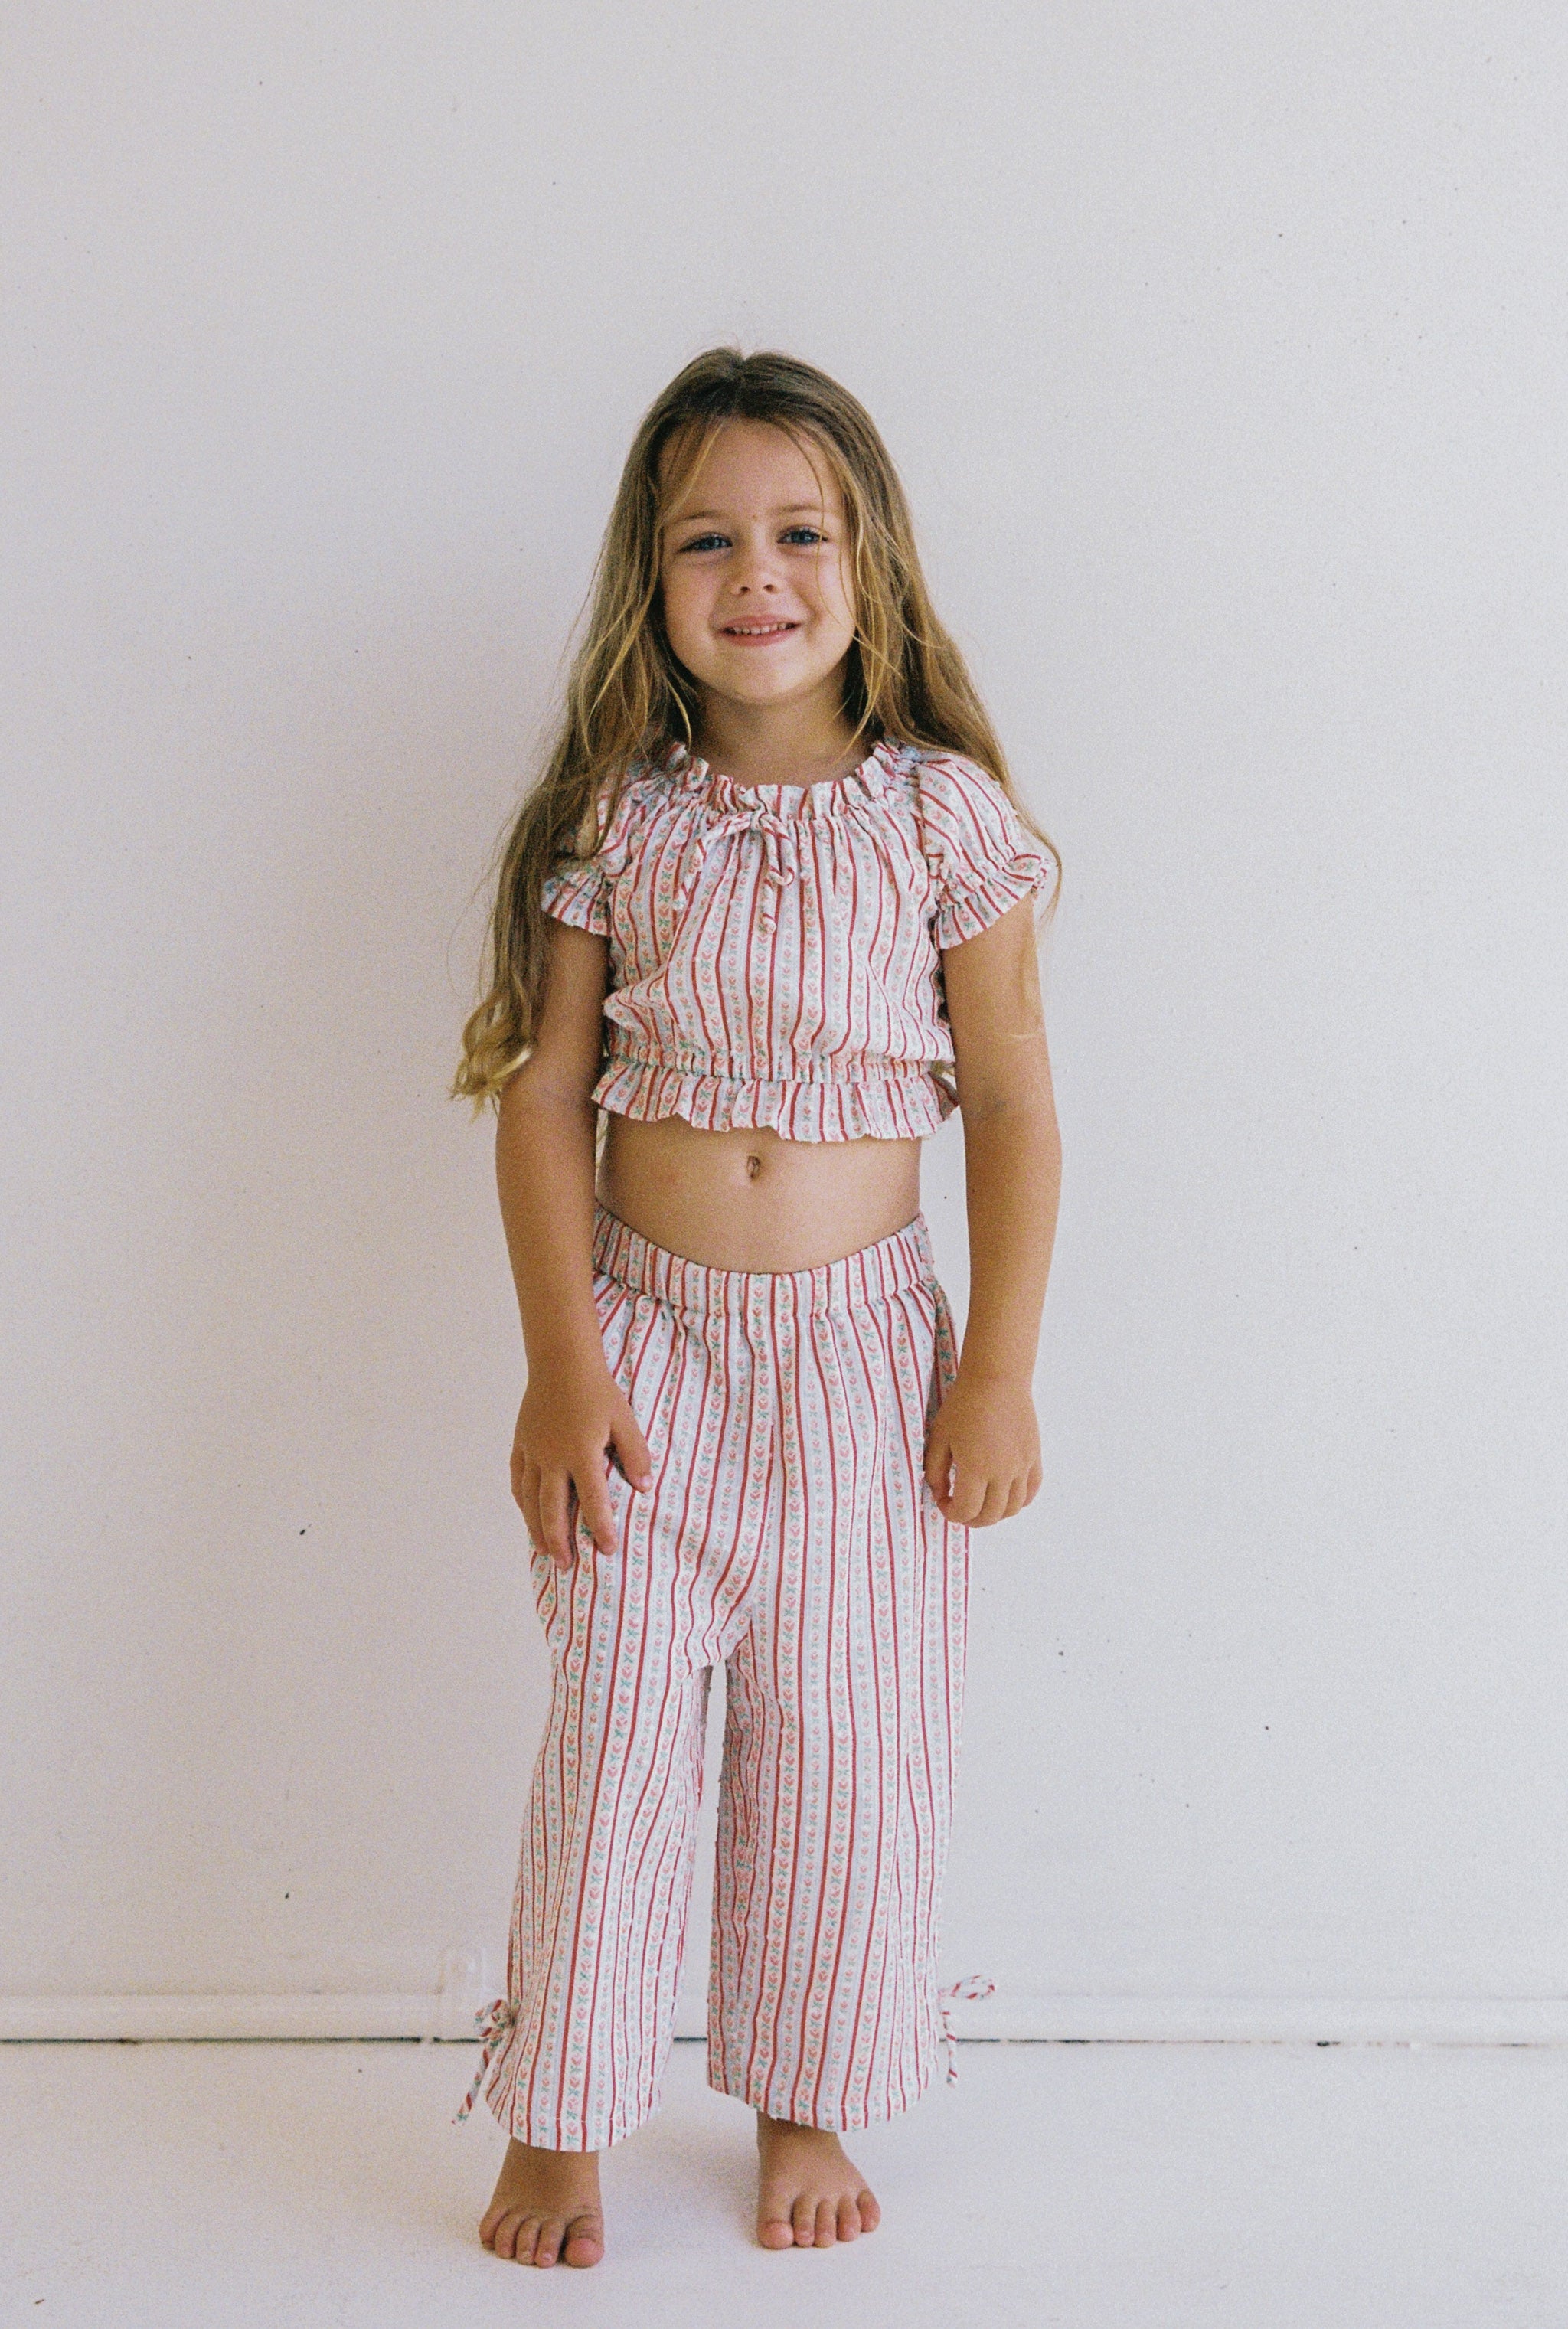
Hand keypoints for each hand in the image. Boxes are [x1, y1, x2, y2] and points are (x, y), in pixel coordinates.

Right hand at [511, 1359, 652, 1567]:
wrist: (561, 1363)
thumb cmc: (597, 1391)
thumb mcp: (624, 1420)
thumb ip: (636, 1454)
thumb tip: (644, 1487)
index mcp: (582, 1454)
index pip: (593, 1501)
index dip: (602, 1528)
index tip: (608, 1549)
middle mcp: (553, 1459)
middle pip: (553, 1511)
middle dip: (561, 1542)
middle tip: (569, 1566)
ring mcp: (533, 1453)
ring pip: (531, 1501)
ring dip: (538, 1530)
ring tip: (547, 1552)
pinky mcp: (521, 1445)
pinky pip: (519, 1482)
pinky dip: (523, 1504)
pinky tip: (529, 1516)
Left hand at [923, 1371, 1040, 1526]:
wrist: (996, 1379)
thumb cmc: (964, 1405)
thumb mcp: (939, 1437)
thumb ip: (935, 1471)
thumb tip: (940, 1493)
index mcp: (975, 1469)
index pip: (965, 1511)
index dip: (951, 1514)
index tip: (943, 1502)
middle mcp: (1002, 1473)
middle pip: (990, 1516)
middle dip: (971, 1520)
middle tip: (960, 1509)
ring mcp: (1022, 1466)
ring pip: (1013, 1509)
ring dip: (995, 1515)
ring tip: (982, 1505)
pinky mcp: (1034, 1457)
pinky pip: (1031, 1491)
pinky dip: (1019, 1502)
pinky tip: (1005, 1496)